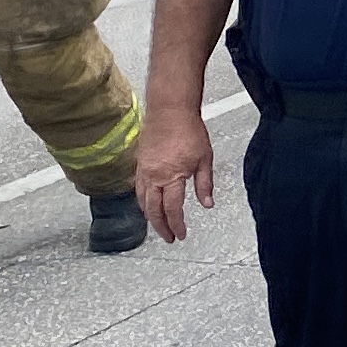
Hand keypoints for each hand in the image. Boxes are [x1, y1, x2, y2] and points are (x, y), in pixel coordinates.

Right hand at [134, 115, 212, 242]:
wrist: (170, 109)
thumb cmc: (188, 129)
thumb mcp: (205, 158)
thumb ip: (204, 184)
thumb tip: (207, 204)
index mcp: (172, 176)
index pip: (172, 209)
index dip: (176, 225)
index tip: (181, 235)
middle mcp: (154, 176)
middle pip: (153, 210)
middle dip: (161, 227)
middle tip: (168, 237)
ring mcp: (144, 170)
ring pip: (142, 200)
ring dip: (150, 216)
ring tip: (158, 225)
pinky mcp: (140, 162)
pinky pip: (138, 188)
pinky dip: (143, 201)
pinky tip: (147, 204)